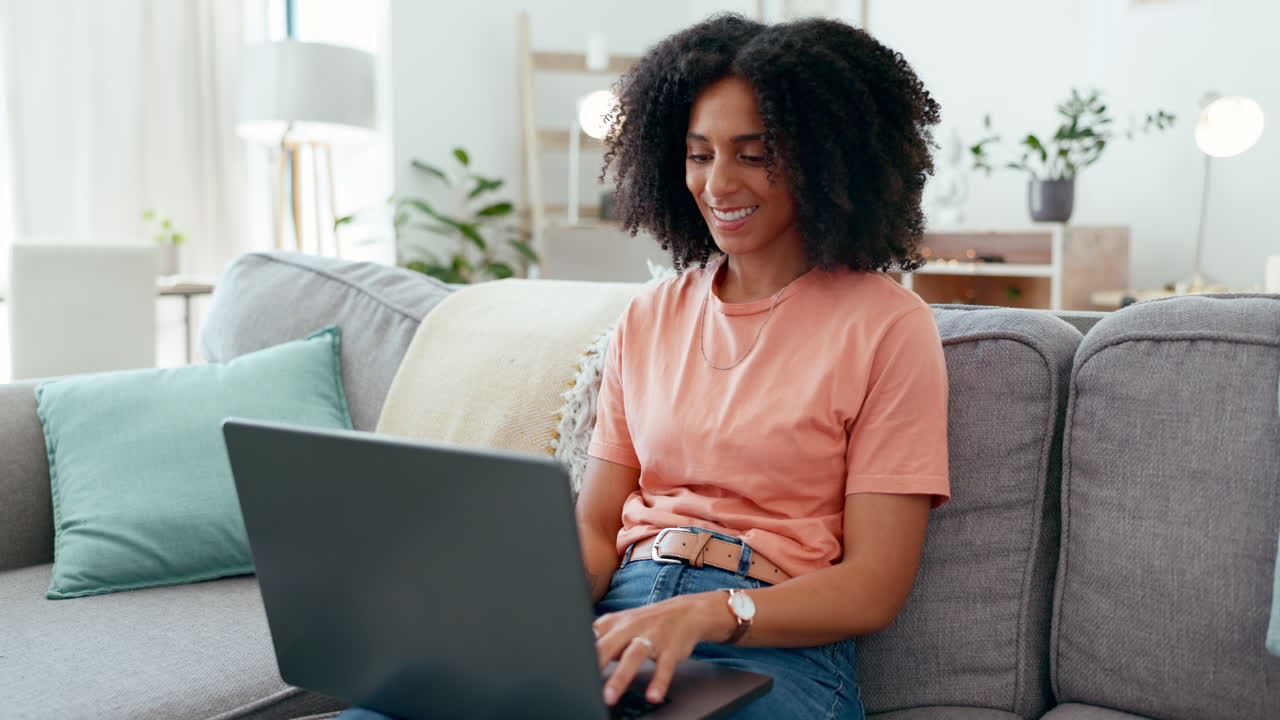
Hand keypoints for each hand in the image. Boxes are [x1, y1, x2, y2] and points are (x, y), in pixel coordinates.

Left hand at [592, 591, 735, 705]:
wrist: (686, 612)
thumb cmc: (647, 623)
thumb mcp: (621, 625)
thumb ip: (601, 640)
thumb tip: (578, 659)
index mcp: (614, 623)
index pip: (591, 637)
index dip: (579, 652)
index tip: (568, 669)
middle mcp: (631, 628)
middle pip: (608, 645)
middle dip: (595, 664)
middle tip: (583, 683)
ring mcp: (651, 637)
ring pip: (634, 656)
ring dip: (621, 676)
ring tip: (610, 697)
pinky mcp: (670, 649)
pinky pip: (664, 667)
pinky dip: (659, 682)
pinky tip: (653, 696)